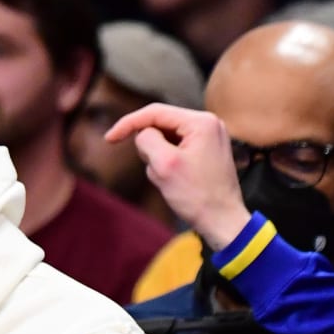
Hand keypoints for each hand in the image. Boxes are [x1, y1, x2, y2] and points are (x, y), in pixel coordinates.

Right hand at [106, 103, 250, 251]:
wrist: (223, 221)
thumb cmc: (197, 197)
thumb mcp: (164, 166)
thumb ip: (147, 141)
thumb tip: (143, 134)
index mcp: (201, 122)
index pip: (154, 112)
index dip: (128, 123)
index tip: (109, 139)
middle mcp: (208, 123)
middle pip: (161, 126)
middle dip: (151, 149)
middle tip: (159, 173)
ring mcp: (209, 137)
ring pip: (166, 140)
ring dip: (159, 160)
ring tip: (172, 181)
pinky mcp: (207, 151)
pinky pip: (176, 150)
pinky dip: (168, 165)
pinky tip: (178, 182)